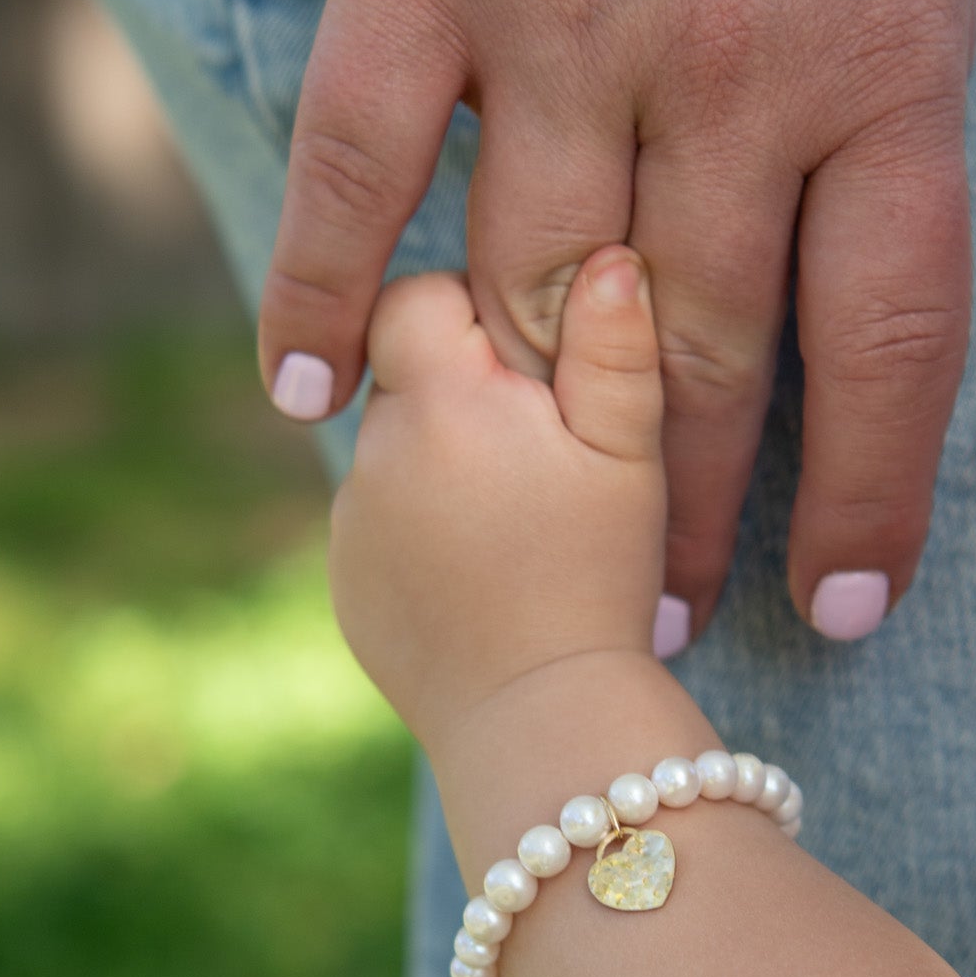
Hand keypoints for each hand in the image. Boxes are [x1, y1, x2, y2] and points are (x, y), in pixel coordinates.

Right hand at [260, 0, 975, 644]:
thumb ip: (914, 53)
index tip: (844, 602)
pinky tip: (307, 401)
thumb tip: (874, 201)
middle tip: (657, 612)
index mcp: (886, 49)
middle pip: (704, 353)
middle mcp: (731, 65)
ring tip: (517, 543)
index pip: (890, 336)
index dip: (869, 493)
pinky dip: (327, 296)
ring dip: (525, 445)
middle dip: (683, 508)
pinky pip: (361, 169)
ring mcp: (560, 18)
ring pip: (537, 293)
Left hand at [329, 246, 668, 753]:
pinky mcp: (346, 582)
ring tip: (521, 525)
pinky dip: (427, 531)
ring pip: (396, 450)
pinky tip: (488, 572)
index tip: (533, 364)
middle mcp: (374, 451)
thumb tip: (607, 252)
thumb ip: (613, 346)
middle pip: (406, 372)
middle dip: (466, 389)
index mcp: (439, 400)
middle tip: (544, 451)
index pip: (416, 295)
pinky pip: (383, 522)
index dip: (474, 311)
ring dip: (447, 462)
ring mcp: (351, 522)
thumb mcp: (629, 455)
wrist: (539, 723)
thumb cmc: (597, 576)